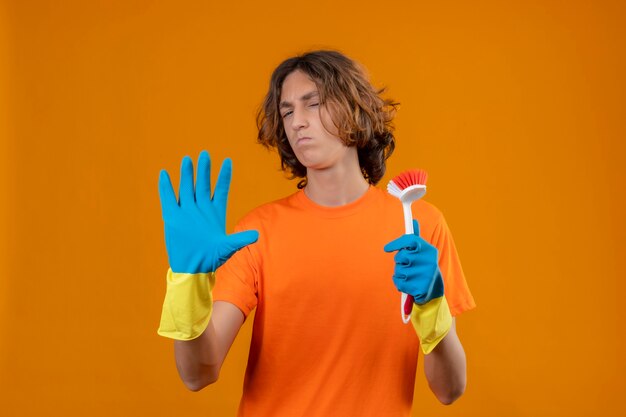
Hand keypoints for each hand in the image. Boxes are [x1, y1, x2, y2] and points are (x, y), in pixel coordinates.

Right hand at [158, 151, 258, 272]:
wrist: (193, 268)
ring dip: (187, 174)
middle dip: (204, 169)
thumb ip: (240, 240)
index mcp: (215, 212)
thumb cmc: (212, 258)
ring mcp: (186, 211)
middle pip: (203, 184)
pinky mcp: (172, 217)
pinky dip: (166, 187)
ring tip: (187, 159)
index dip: (224, 175)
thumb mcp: (228, 248)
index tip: (227, 160)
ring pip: (187, 188)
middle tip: (205, 153)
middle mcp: (201, 208)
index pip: (221, 189)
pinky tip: (164, 174)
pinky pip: (168, 198)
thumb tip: (257, 236)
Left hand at [384, 219, 443, 304]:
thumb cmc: (423, 267)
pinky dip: (400, 284)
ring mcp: (425, 275)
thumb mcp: (422, 252)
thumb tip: (413, 221)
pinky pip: (398, 282)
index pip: (411, 240)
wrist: (434, 290)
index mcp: (429, 250)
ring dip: (400, 273)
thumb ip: (415, 238)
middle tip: (407, 265)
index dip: (397, 243)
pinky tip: (409, 284)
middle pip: (401, 256)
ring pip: (398, 270)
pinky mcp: (419, 288)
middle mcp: (429, 261)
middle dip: (400, 261)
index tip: (387, 248)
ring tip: (410, 276)